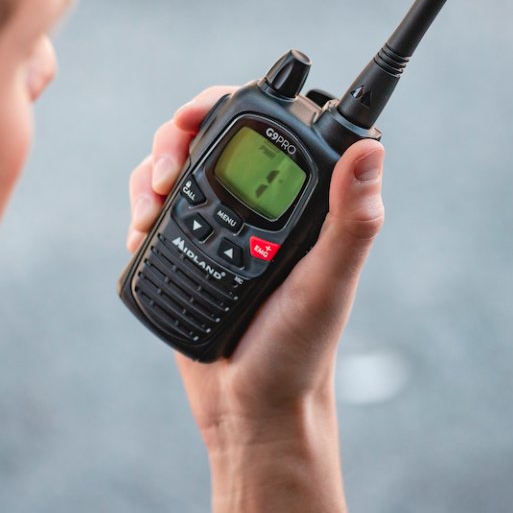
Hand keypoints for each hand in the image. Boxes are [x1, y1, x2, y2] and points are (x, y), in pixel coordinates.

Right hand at [127, 86, 385, 512]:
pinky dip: (140, 210)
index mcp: (301, 202)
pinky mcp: (186, 250)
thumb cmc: (300, 351)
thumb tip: (372, 149)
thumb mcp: (327, 285)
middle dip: (175, 138)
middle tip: (165, 167)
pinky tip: (141, 232)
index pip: (265, 128)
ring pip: (175, 169)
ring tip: (148, 208)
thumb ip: (350, 221)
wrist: (249, 407)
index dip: (224, 106)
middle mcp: (258, 206)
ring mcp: (218, 226)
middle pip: (209, 139)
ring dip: (150, 173)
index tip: (194, 115)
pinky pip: (154, 210)